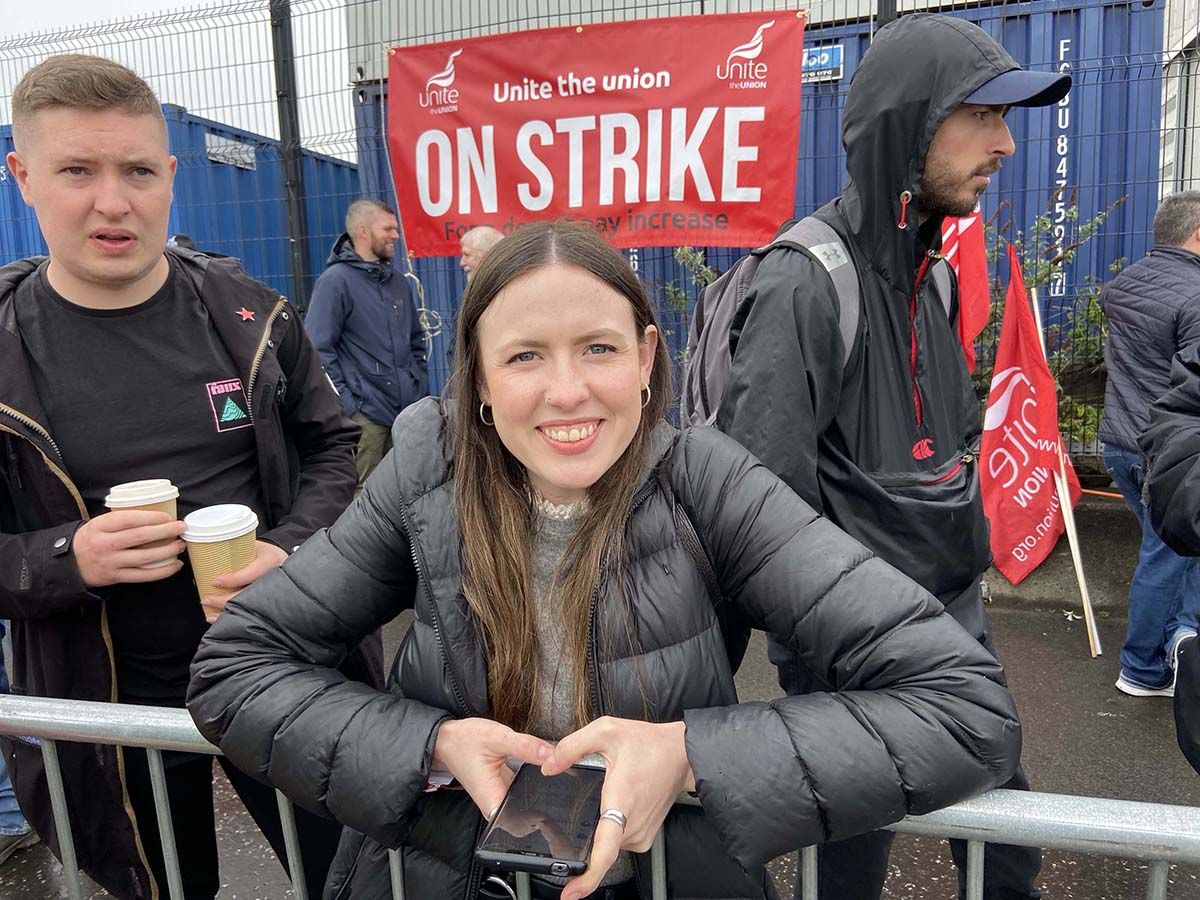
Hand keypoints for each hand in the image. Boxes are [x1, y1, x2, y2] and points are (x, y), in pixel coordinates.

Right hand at [73, 511, 186, 586]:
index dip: (151, 517)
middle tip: (182, 527)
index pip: (129, 519)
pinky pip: (144, 575)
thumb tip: (157, 513)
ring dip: (168, 551)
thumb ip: (122, 519)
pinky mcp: (116, 577)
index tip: (168, 517)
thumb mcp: (100, 524)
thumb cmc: (93, 538)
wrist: (71, 563)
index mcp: (100, 526)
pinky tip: (175, 564)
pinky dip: (163, 571)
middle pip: (140, 537)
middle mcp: (105, 544)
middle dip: (165, 531)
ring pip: (145, 557)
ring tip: (181, 544)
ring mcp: (111, 562)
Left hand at [200, 541, 288, 622]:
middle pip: (248, 594)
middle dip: (224, 601)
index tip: (214, 582)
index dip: (233, 579)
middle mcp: (274, 578)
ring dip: (227, 612)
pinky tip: (222, 619)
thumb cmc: (265, 553)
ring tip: (209, 614)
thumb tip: (207, 551)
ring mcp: (273, 592)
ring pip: (249, 607)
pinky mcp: (269, 602)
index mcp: (271, 559)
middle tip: (206, 600)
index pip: (251, 573)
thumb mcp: (255, 545)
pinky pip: (251, 612)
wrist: (284, 563)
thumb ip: (237, 547)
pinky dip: (236, 618)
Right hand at [431, 718, 553, 819]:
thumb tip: (551, 755)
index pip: (517, 826)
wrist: (448, 740)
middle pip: (523, 821)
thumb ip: (526, 746)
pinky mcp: (502, 790)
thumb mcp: (497, 738)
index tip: (555, 808)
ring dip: (538, 797)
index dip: (539, 822)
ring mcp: (498, 798)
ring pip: (523, 808)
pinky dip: (532, 787)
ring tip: (553, 780)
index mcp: (491, 798)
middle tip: (561, 790)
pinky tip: (541, 774)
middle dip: (542, 811)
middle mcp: (494, 804)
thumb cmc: (464, 741)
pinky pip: (520, 795)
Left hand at [542, 717, 694, 899]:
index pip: (605, 848)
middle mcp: (632, 823)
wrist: (682, 755)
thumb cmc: (649, 744)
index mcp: (621, 800)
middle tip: (588, 801)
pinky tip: (617, 803)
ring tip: (609, 794)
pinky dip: (610, 827)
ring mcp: (641, 833)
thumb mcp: (606, 731)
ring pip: (606, 842)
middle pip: (597, 844)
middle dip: (583, 830)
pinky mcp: (644, 837)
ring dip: (598, 825)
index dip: (588, 876)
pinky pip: (617, 840)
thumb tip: (548, 766)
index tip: (572, 892)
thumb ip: (571, 747)